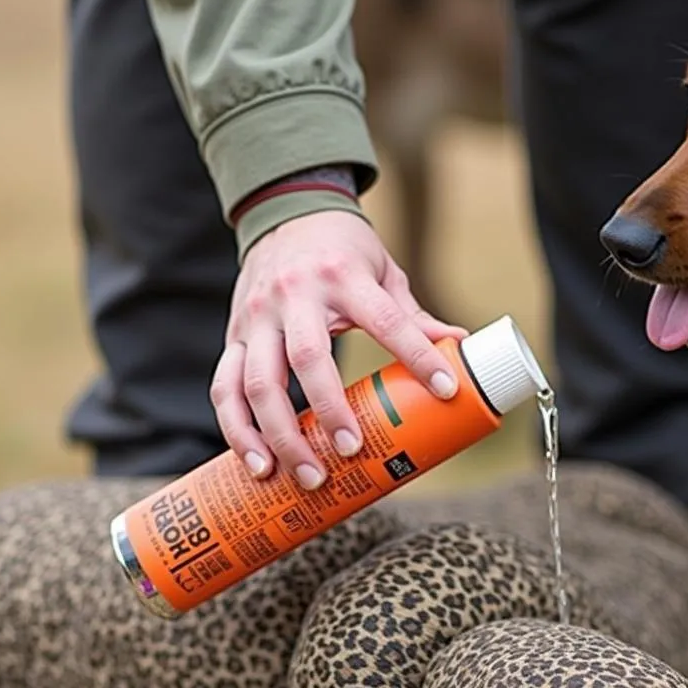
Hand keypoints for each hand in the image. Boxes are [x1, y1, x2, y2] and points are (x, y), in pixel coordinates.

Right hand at [210, 211, 466, 488]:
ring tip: (306, 475)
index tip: (446, 391)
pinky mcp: (233, 336)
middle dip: (329, 411)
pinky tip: (258, 465)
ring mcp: (257, 318)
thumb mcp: (384, 273)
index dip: (418, 356)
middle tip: (352, 451)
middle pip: (307, 360)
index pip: (386, 321)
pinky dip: (238, 430)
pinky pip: (225, 388)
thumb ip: (414, 316)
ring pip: (257, 383)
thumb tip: (462, 347)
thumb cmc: (343, 252)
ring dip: (278, 435)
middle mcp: (295, 297)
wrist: (284, 212)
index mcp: (344, 278)